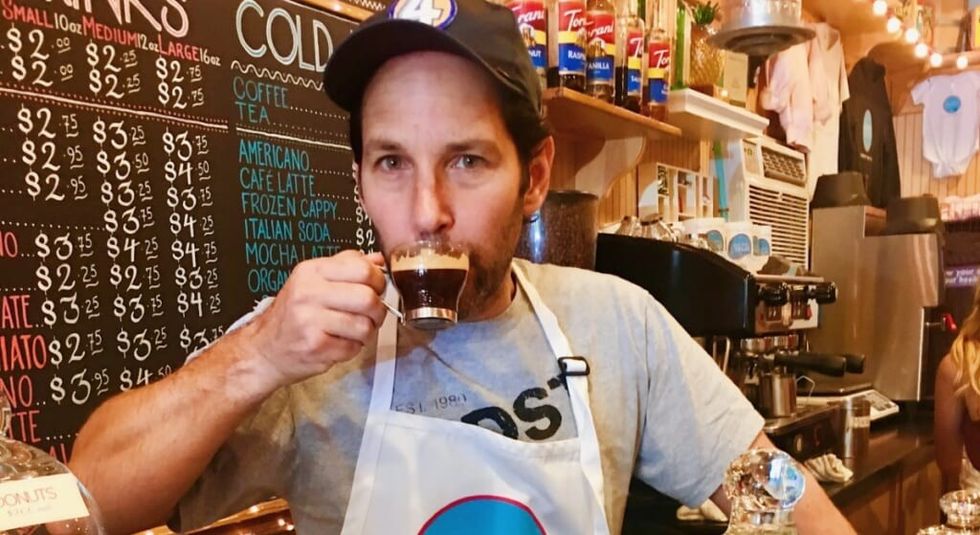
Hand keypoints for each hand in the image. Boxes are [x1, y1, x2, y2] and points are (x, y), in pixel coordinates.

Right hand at [238, 250, 387, 389]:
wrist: (265, 349)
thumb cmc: (293, 315)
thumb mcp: (314, 280)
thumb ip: (347, 267)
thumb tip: (377, 259)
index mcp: (312, 271)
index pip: (363, 269)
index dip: (378, 281)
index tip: (376, 289)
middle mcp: (309, 292)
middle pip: (368, 298)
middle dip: (377, 310)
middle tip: (371, 315)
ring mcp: (310, 320)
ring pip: (364, 326)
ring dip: (366, 333)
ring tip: (352, 331)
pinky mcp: (315, 345)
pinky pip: (353, 347)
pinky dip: (352, 348)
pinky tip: (339, 343)